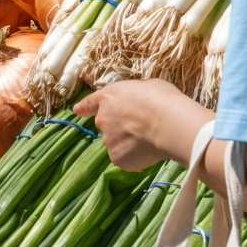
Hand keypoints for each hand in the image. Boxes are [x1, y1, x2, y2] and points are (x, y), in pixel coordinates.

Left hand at [73, 80, 212, 171]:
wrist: (169, 123)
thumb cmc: (162, 100)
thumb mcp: (148, 87)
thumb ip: (136, 97)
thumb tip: (139, 102)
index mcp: (108, 98)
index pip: (91, 103)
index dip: (85, 107)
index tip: (77, 111)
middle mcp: (102, 119)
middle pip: (108, 126)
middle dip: (121, 128)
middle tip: (142, 129)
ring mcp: (108, 140)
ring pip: (117, 144)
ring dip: (129, 144)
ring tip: (150, 141)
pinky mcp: (117, 158)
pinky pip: (126, 159)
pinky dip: (136, 158)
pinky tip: (150, 152)